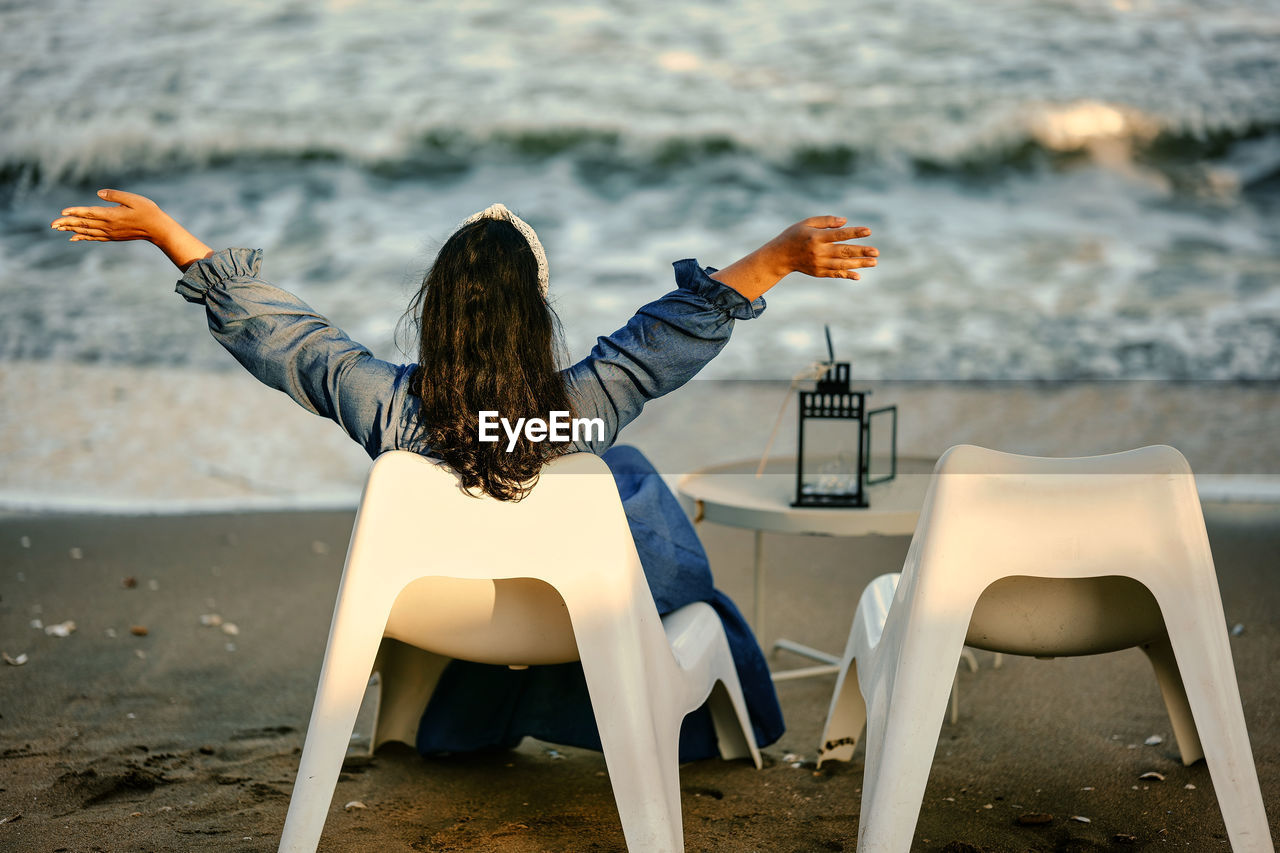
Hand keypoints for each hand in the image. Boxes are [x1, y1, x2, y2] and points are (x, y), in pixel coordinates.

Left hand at [50, 189, 212, 270]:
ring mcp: (110, 233)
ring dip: (71, 230)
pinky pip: (94, 237)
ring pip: (87, 231)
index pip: (89, 213)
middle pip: (84, 224)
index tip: (62, 212)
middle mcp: (109, 226)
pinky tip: (74, 237)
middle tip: (52, 224)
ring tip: (58, 229)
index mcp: (112, 215)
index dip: (75, 212)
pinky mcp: (113, 236)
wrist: (158, 230)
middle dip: (67, 223)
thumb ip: (115, 195)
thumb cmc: (148, 212)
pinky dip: (83, 237)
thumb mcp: (134, 199)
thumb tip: (98, 193)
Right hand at [711, 215, 877, 301]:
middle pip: (843, 251)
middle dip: (861, 252)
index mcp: (816, 237)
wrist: (779, 257)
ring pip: (842, 264)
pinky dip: (846, 275)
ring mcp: (818, 264)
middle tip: (877, 252)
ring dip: (859, 264)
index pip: (839, 235)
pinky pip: (835, 274)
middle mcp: (818, 252)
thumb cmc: (793, 236)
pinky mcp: (818, 272)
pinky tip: (858, 275)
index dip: (854, 233)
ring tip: (874, 262)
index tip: (868, 231)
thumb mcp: (806, 223)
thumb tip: (845, 222)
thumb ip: (826, 221)